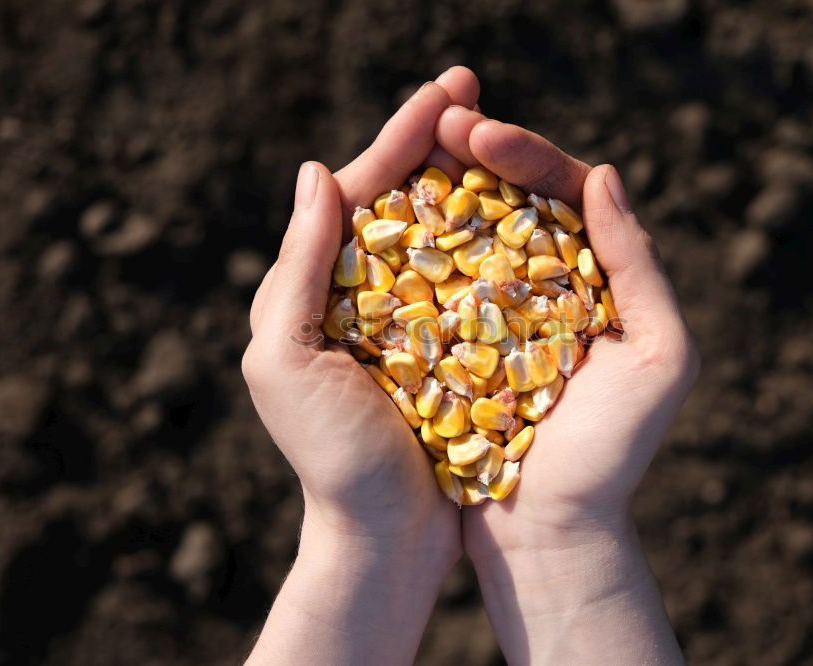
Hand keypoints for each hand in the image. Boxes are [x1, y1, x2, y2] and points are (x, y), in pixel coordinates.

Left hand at [242, 68, 479, 664]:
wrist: (384, 539)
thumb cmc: (330, 459)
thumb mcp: (287, 360)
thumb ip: (297, 266)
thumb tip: (316, 170)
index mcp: (320, 286)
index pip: (360, 189)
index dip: (402, 135)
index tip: (446, 89)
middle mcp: (366, 292)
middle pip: (405, 196)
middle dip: (438, 138)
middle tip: (471, 84)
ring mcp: (414, 317)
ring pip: (445, 228)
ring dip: (472, 176)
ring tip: (501, 129)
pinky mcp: (456, 348)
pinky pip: (479, 279)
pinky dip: (498, 238)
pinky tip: (526, 207)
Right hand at [436, 108, 699, 663]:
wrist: (552, 534)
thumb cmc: (611, 455)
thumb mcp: (660, 358)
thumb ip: (640, 267)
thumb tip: (602, 173)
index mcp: (598, 279)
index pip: (564, 192)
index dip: (524, 153)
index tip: (477, 131)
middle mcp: (546, 287)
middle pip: (509, 200)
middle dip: (473, 155)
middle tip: (436, 120)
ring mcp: (496, 314)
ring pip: (465, 235)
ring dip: (438, 191)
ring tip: (406, 150)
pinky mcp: (454, 347)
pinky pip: (433, 287)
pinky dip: (413, 253)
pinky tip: (385, 223)